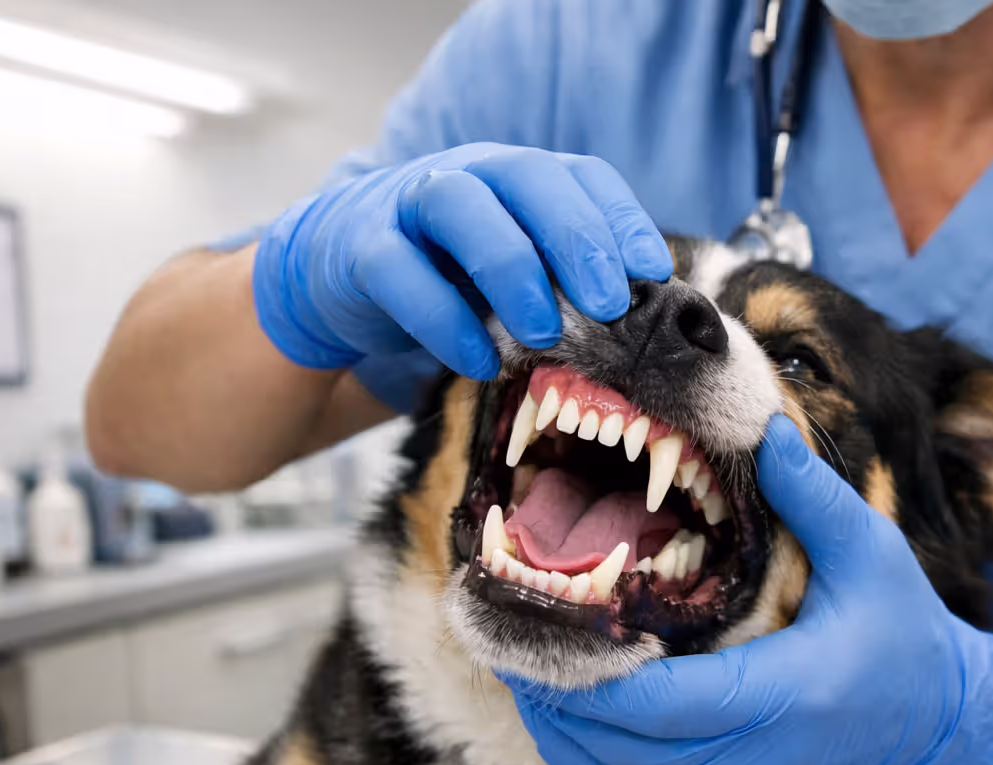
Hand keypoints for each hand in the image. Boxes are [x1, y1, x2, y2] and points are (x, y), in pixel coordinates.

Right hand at [252, 143, 672, 378]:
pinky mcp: (360, 249)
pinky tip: (478, 363)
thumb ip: (565, 289)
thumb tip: (644, 329)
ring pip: (459, 207)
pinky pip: (400, 271)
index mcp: (516, 177)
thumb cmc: (447, 280)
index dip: (621, 218)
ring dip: (509, 269)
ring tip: (544, 334)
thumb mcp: (514, 279)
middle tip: (610, 305)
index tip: (655, 274)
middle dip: (575, 239)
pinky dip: (443, 320)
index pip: (580, 175)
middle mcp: (467, 173)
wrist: (337, 282)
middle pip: (526, 178)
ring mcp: (407, 203)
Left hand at [503, 416, 992, 764]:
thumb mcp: (871, 552)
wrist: (936, 721)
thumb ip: (812, 495)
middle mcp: (757, 758)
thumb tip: (764, 429)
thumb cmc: (903, 631)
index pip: (662, 704)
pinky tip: (569, 725)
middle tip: (506, 645)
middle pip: (623, 751)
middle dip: (555, 703)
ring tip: (526, 679)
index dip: (591, 679)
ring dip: (562, 739)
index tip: (545, 630)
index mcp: (787, 694)